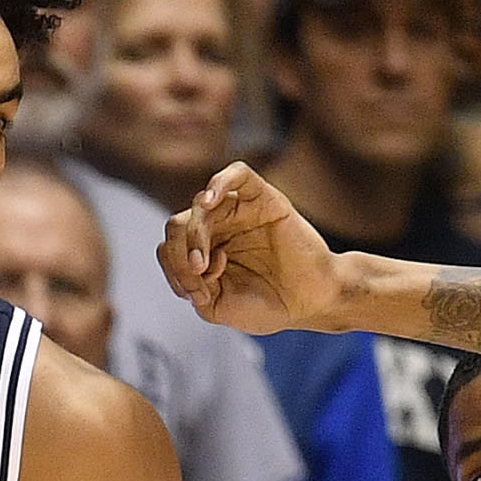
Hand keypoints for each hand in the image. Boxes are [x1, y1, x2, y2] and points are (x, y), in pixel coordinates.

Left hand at [161, 163, 349, 336]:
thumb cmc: (268, 305)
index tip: (194, 294)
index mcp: (205, 250)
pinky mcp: (263, 197)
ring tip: (203, 262)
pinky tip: (209, 201)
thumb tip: (185, 265)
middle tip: (198, 274)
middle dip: (179, 252)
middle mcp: (219, 226)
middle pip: (178, 224)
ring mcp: (240, 210)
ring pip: (200, 205)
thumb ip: (192, 287)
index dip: (172, 269)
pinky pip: (237, 173)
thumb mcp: (217, 307)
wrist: (311, 302)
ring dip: (194, 235)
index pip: (170, 247)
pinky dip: (218, 182)